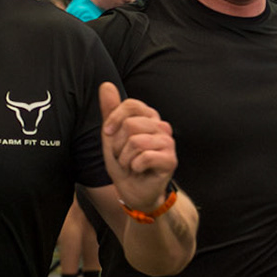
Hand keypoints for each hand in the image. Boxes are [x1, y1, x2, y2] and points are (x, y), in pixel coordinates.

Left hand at [99, 83, 175, 212]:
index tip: (108, 134)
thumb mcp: (111, 136)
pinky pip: (144, 157)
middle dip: (118, 145)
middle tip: (123, 156)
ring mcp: (168, 142)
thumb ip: (110, 111)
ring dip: (124, 158)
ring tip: (130, 164)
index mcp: (149, 117)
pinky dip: (134, 167)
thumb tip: (106, 84)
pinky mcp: (170, 160)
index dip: (114, 119)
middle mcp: (161, 126)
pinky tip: (139, 170)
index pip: (131, 105)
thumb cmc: (123, 162)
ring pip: (135, 142)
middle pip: (131, 125)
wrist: (133, 191)